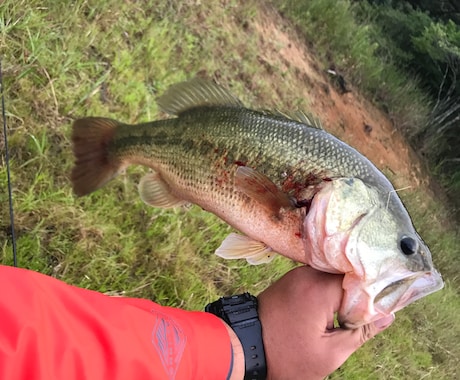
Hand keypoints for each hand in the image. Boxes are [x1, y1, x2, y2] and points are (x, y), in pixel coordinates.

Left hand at [257, 265, 393, 379]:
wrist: (244, 346)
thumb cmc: (285, 355)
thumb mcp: (329, 353)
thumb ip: (360, 332)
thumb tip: (388, 315)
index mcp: (319, 288)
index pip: (361, 279)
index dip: (376, 293)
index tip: (388, 304)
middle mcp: (308, 273)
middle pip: (348, 274)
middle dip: (361, 292)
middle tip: (372, 311)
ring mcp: (297, 274)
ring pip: (334, 276)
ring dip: (344, 292)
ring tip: (353, 312)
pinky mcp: (291, 280)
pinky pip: (319, 279)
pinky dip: (329, 292)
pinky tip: (335, 308)